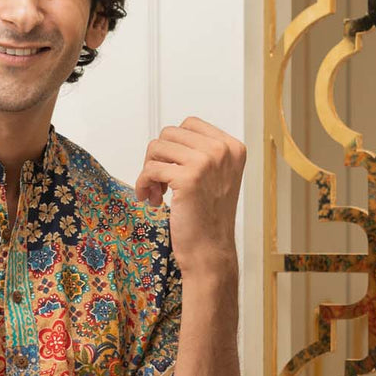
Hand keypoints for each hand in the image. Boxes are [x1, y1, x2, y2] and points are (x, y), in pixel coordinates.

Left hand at [134, 116, 246, 275]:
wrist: (210, 251)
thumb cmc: (208, 218)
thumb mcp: (216, 177)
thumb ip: (201, 153)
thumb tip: (168, 140)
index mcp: (232, 147)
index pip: (189, 124)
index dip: (173, 146)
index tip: (172, 168)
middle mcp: (222, 150)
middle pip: (170, 133)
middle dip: (158, 157)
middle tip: (160, 182)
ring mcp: (206, 162)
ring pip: (157, 147)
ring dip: (149, 170)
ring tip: (156, 192)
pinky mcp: (188, 178)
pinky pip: (150, 169)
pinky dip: (143, 184)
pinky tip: (152, 200)